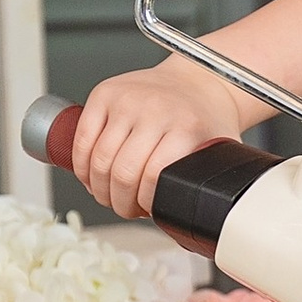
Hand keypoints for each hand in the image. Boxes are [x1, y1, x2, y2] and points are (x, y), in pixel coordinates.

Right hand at [69, 58, 255, 222]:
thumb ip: (217, 183)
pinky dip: (81, 165)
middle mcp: (155, 110)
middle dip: (118, 202)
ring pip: (98, 160)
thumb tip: (210, 223)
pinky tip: (89, 176)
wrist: (198, 79)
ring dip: (98, 188)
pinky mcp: (105, 93)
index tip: (148, 211)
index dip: (145, 203)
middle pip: (121, 173)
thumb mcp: (221, 149)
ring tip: (107, 195)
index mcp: (186, 127)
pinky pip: (82, 138)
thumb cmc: (206, 118)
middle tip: (124, 208)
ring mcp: (126, 100)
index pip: (153, 178)